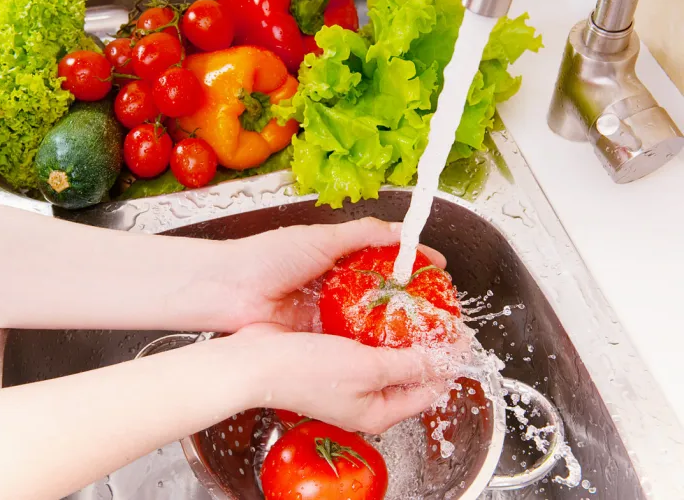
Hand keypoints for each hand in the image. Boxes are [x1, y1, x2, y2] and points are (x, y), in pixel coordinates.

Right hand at [219, 323, 461, 433]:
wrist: (255, 361)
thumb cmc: (306, 372)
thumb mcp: (369, 368)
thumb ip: (410, 365)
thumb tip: (447, 358)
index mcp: (379, 411)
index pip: (429, 390)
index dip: (448, 362)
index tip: (461, 334)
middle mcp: (366, 398)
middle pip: (410, 373)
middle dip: (427, 345)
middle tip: (439, 315)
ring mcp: (349, 379)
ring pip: (387, 355)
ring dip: (401, 333)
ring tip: (415, 305)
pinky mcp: (333, 358)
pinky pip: (363, 342)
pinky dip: (374, 327)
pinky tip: (379, 305)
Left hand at [221, 218, 445, 330]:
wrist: (230, 290)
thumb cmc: (270, 256)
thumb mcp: (321, 239)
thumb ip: (363, 234)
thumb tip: (404, 231)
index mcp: (338, 257)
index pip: (386, 258)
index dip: (413, 264)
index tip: (440, 271)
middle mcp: (336, 286)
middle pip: (382, 294)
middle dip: (410, 302)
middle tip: (440, 311)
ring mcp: (328, 313)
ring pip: (369, 321)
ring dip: (394, 327)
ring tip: (427, 334)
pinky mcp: (318, 337)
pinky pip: (350, 342)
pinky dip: (370, 345)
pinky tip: (394, 351)